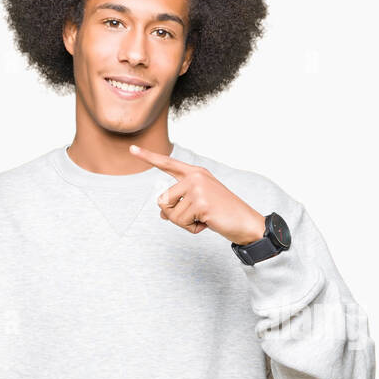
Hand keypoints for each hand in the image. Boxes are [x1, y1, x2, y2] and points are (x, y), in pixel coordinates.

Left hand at [131, 144, 266, 242]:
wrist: (246, 223)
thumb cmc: (223, 214)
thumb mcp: (199, 206)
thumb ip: (180, 204)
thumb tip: (162, 214)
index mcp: (195, 173)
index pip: (168, 164)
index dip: (149, 157)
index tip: (132, 149)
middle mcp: (195, 176)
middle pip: (162, 200)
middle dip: (174, 215)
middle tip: (197, 216)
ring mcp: (198, 188)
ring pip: (171, 214)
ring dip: (185, 223)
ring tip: (204, 219)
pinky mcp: (201, 202)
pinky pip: (181, 222)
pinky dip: (193, 228)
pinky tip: (208, 223)